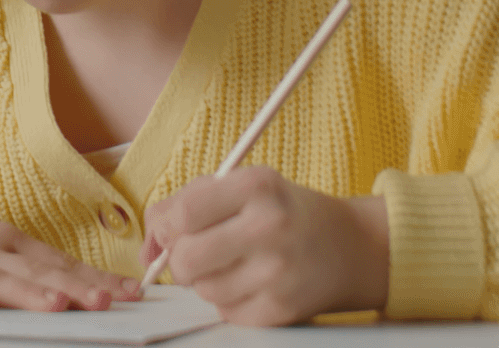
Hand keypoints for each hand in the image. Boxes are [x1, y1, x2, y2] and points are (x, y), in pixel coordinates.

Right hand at [0, 168, 140, 310]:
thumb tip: (69, 285)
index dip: (93, 278)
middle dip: (75, 287)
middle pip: (34, 270)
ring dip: (28, 292)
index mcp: (1, 240)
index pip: (56, 261)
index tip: (130, 292)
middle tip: (110, 301)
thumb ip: (18, 263)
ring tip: (60, 305)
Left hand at [142, 166, 388, 324]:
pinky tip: (250, 284)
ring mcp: (278, 273)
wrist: (350, 247)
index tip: (172, 230)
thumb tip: (148, 246)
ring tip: (232, 264)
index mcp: (256, 187)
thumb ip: (185, 203)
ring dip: (205, 280)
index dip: (166, 228)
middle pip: (186, 258)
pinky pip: (227, 312)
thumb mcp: (241, 186)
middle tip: (195, 253)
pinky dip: (229, 301)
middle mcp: (269, 228)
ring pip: (203, 289)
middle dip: (179, 260)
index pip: (183, 215)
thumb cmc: (282, 212)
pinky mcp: (283, 309)